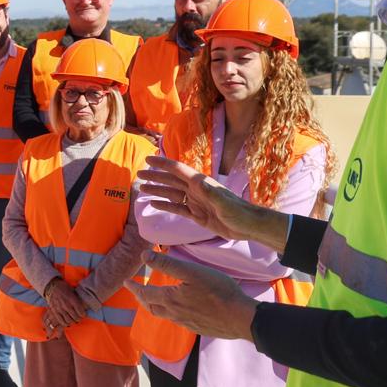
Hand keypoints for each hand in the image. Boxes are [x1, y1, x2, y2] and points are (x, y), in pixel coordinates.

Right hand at [43, 278, 85, 332]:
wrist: (52, 286)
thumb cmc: (64, 288)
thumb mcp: (73, 291)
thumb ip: (77, 299)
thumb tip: (84, 306)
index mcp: (72, 299)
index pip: (81, 312)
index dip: (83, 314)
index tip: (83, 314)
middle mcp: (66, 305)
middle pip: (75, 317)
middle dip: (78, 318)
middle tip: (79, 317)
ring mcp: (60, 309)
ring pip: (69, 320)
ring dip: (72, 321)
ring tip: (73, 319)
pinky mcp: (54, 311)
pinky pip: (61, 321)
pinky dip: (65, 323)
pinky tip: (67, 322)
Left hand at [125, 251, 257, 340]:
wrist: (241, 318)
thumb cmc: (218, 291)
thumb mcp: (192, 272)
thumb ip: (167, 264)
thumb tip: (144, 256)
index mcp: (170, 299)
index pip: (145, 293)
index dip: (134, 287)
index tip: (126, 282)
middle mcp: (174, 314)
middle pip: (151, 307)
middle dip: (141, 298)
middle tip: (136, 291)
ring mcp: (186, 323)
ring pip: (163, 315)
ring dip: (154, 306)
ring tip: (154, 299)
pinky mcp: (197, 328)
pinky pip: (177, 321)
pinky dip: (169, 313)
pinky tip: (177, 309)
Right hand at [136, 156, 288, 251]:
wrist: (247, 226)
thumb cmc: (238, 212)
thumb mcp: (224, 202)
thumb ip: (211, 193)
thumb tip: (198, 181)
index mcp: (200, 183)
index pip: (177, 170)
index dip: (163, 164)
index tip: (148, 159)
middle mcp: (195, 190)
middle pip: (171, 181)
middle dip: (155, 177)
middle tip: (138, 174)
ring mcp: (195, 202)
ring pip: (171, 194)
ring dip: (157, 191)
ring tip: (142, 189)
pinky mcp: (197, 215)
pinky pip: (177, 208)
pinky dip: (165, 205)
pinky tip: (154, 204)